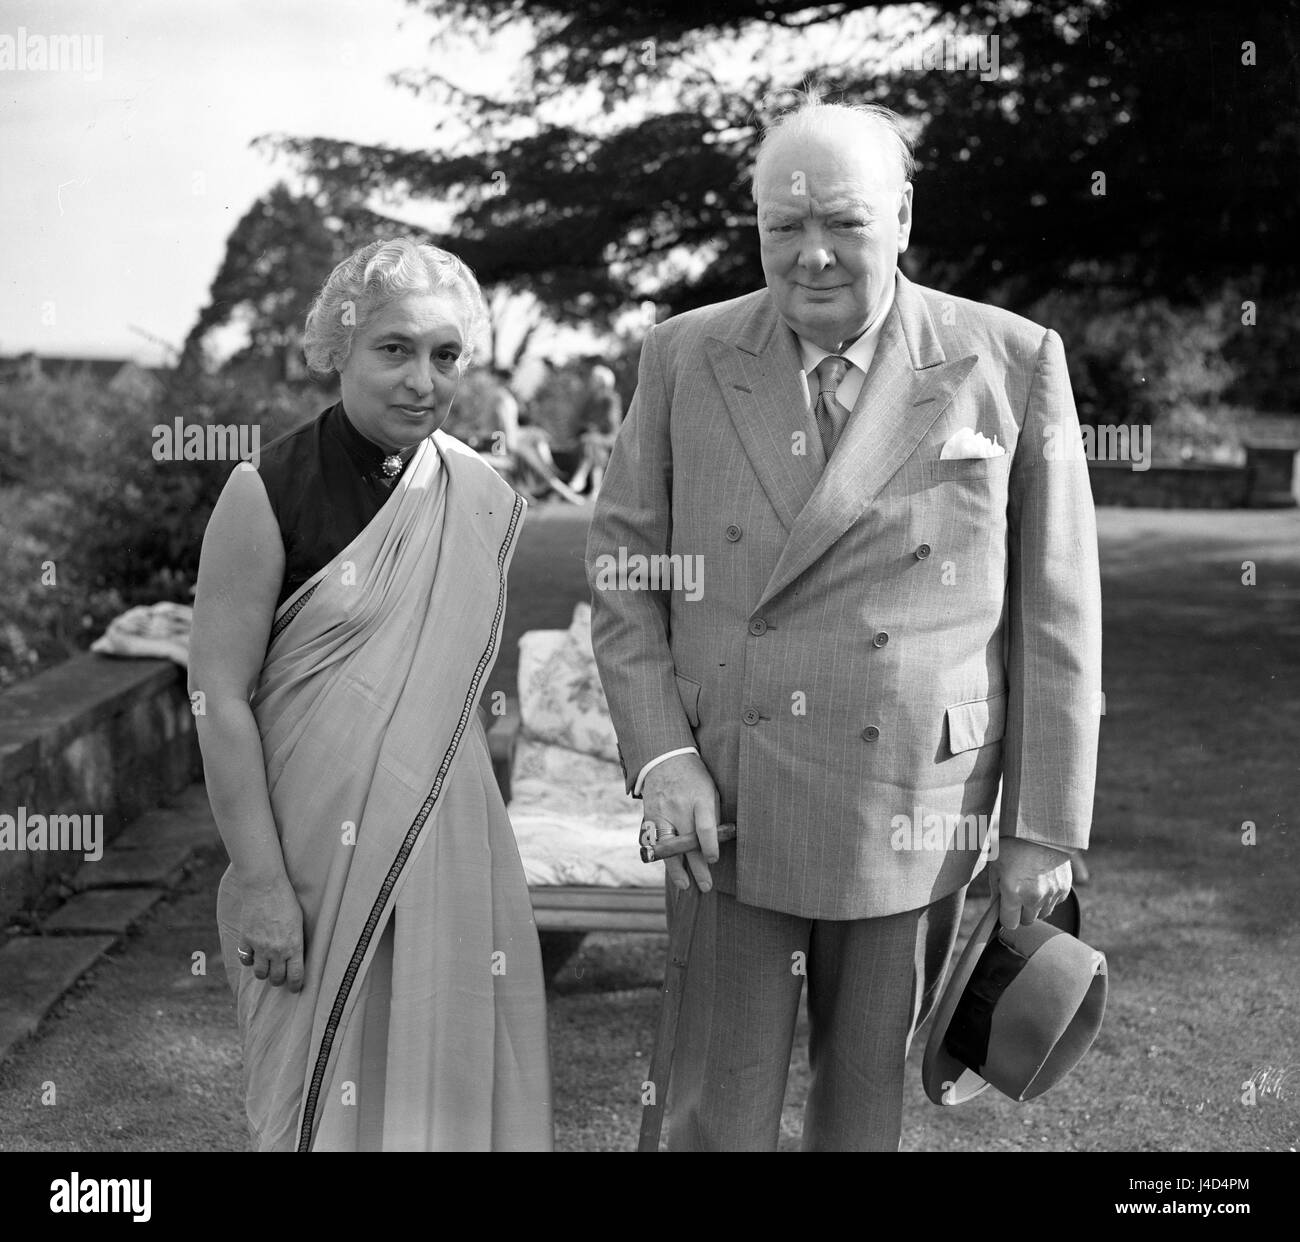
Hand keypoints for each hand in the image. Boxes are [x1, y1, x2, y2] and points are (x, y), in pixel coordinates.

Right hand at [237, 872, 305, 990]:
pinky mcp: (245, 940)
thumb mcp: (299, 922)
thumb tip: (297, 957)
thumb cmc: (288, 901)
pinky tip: (253, 955)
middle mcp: (277, 950)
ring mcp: (260, 946)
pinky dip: (249, 960)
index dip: (296, 985)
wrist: (266, 887)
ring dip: (264, 973)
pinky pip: (245, 960)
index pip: (296, 976)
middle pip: (276, 978)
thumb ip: (297, 942)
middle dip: (279, 980)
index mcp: (294, 946)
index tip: (295, 988)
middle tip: (280, 977)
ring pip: (260, 973)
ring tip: (267, 967)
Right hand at [641, 753, 720, 892]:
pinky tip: (670, 868)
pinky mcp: (649, 816)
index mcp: (700, 798)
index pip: (705, 828)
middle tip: (706, 886)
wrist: (664, 758)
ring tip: (684, 885)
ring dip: (676, 869)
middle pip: (687, 843)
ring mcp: (661, 812)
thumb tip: (716, 844)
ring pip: (667, 847)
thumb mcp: (711, 790)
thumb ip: (712, 816)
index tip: (714, 860)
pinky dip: (661, 856)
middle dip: (698, 868)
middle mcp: (678, 807)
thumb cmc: (694, 777)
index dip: (710, 847)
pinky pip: (654, 842)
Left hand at [990, 838, 1072, 929]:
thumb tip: (996, 910)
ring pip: (1042, 914)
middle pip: (1027, 921)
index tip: (1005, 909)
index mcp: (1012, 892)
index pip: (1010, 924)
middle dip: (1020, 912)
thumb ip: (995, 891)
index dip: (1006, 917)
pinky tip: (1042, 880)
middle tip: (1017, 894)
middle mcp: (1033, 897)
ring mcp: (1051, 894)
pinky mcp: (1064, 889)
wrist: (1041, 831)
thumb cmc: (1013, 846)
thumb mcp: (996, 866)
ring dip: (1035, 906)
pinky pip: (1054, 903)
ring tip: (1030, 885)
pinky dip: (1048, 896)